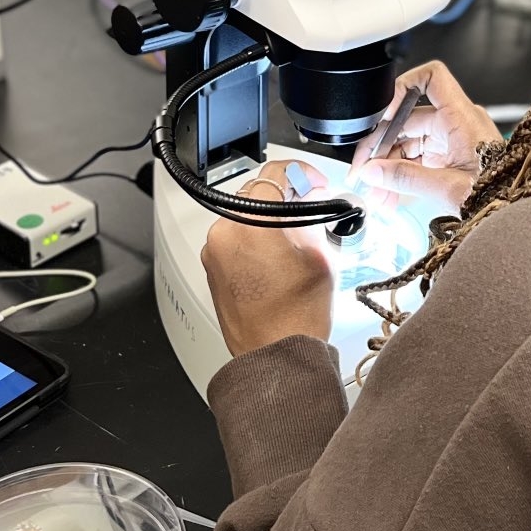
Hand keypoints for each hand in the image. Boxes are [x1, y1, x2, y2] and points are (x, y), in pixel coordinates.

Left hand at [201, 162, 334, 357]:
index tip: (313, 183)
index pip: (275, 174)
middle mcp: (224, 234)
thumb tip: (308, 203)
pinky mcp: (211, 268)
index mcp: (251, 224)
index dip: (301, 174)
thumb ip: (310, 219)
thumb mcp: (319, 256)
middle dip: (284, 198)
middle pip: (256, 194)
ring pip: (243, 216)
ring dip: (267, 220)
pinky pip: (233, 239)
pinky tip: (275, 258)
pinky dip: (252, 239)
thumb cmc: (295, 318)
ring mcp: (213, 253)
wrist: (275, 356)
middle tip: (308, 210)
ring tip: (293, 240)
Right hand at [349, 60, 496, 215]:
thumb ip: (406, 178)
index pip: (432, 79)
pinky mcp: (449, 158)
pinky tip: (389, 196)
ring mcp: (451, 140)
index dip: (402, 88)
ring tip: (377, 194)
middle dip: (382, 148)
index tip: (381, 113)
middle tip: (364, 171)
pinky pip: (418, 160)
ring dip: (389, 168)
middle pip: (407, 120)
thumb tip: (373, 171)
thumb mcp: (448, 189)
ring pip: (409, 144)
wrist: (516, 212)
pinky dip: (402, 176)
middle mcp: (456, 123)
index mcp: (461, 118)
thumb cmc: (498, 195)